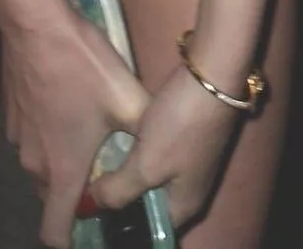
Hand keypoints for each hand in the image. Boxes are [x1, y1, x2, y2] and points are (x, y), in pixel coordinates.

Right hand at [0, 6, 149, 247]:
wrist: (35, 22)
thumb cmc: (82, 66)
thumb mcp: (128, 100)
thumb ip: (145, 136)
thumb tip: (160, 150)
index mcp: (62, 171)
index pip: (54, 234)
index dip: (72, 241)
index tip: (93, 228)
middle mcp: (34, 164)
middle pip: (52, 199)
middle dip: (76, 195)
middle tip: (103, 172)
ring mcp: (17, 139)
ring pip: (42, 167)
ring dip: (62, 162)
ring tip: (89, 135)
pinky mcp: (10, 116)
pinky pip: (32, 140)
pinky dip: (48, 136)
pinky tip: (68, 105)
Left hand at [89, 61, 240, 232]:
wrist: (213, 75)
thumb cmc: (181, 126)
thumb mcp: (147, 164)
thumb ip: (119, 189)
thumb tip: (93, 204)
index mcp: (183, 206)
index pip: (147, 227)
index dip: (119, 220)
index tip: (90, 205)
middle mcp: (188, 190)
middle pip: (147, 201)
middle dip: (120, 192)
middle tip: (89, 181)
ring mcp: (188, 162)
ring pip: (149, 176)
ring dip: (126, 170)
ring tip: (96, 161)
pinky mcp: (184, 138)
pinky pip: (154, 154)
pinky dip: (136, 150)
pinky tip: (116, 138)